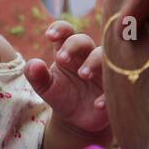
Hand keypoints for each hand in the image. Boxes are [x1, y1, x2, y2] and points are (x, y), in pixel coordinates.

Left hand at [25, 20, 108, 136]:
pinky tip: (98, 105)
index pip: (66, 32)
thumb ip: (36, 75)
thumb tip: (33, 64)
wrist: (78, 120)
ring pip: (104, 56)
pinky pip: (115, 86)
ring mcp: (103, 70)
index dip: (60, 29)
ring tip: (83, 75)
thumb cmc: (62, 96)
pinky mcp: (114, 88)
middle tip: (61, 59)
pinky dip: (108, 95)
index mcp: (68, 52)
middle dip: (73, 45)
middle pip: (84, 40)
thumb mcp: (46, 88)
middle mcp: (87, 56)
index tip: (50, 36)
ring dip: (93, 62)